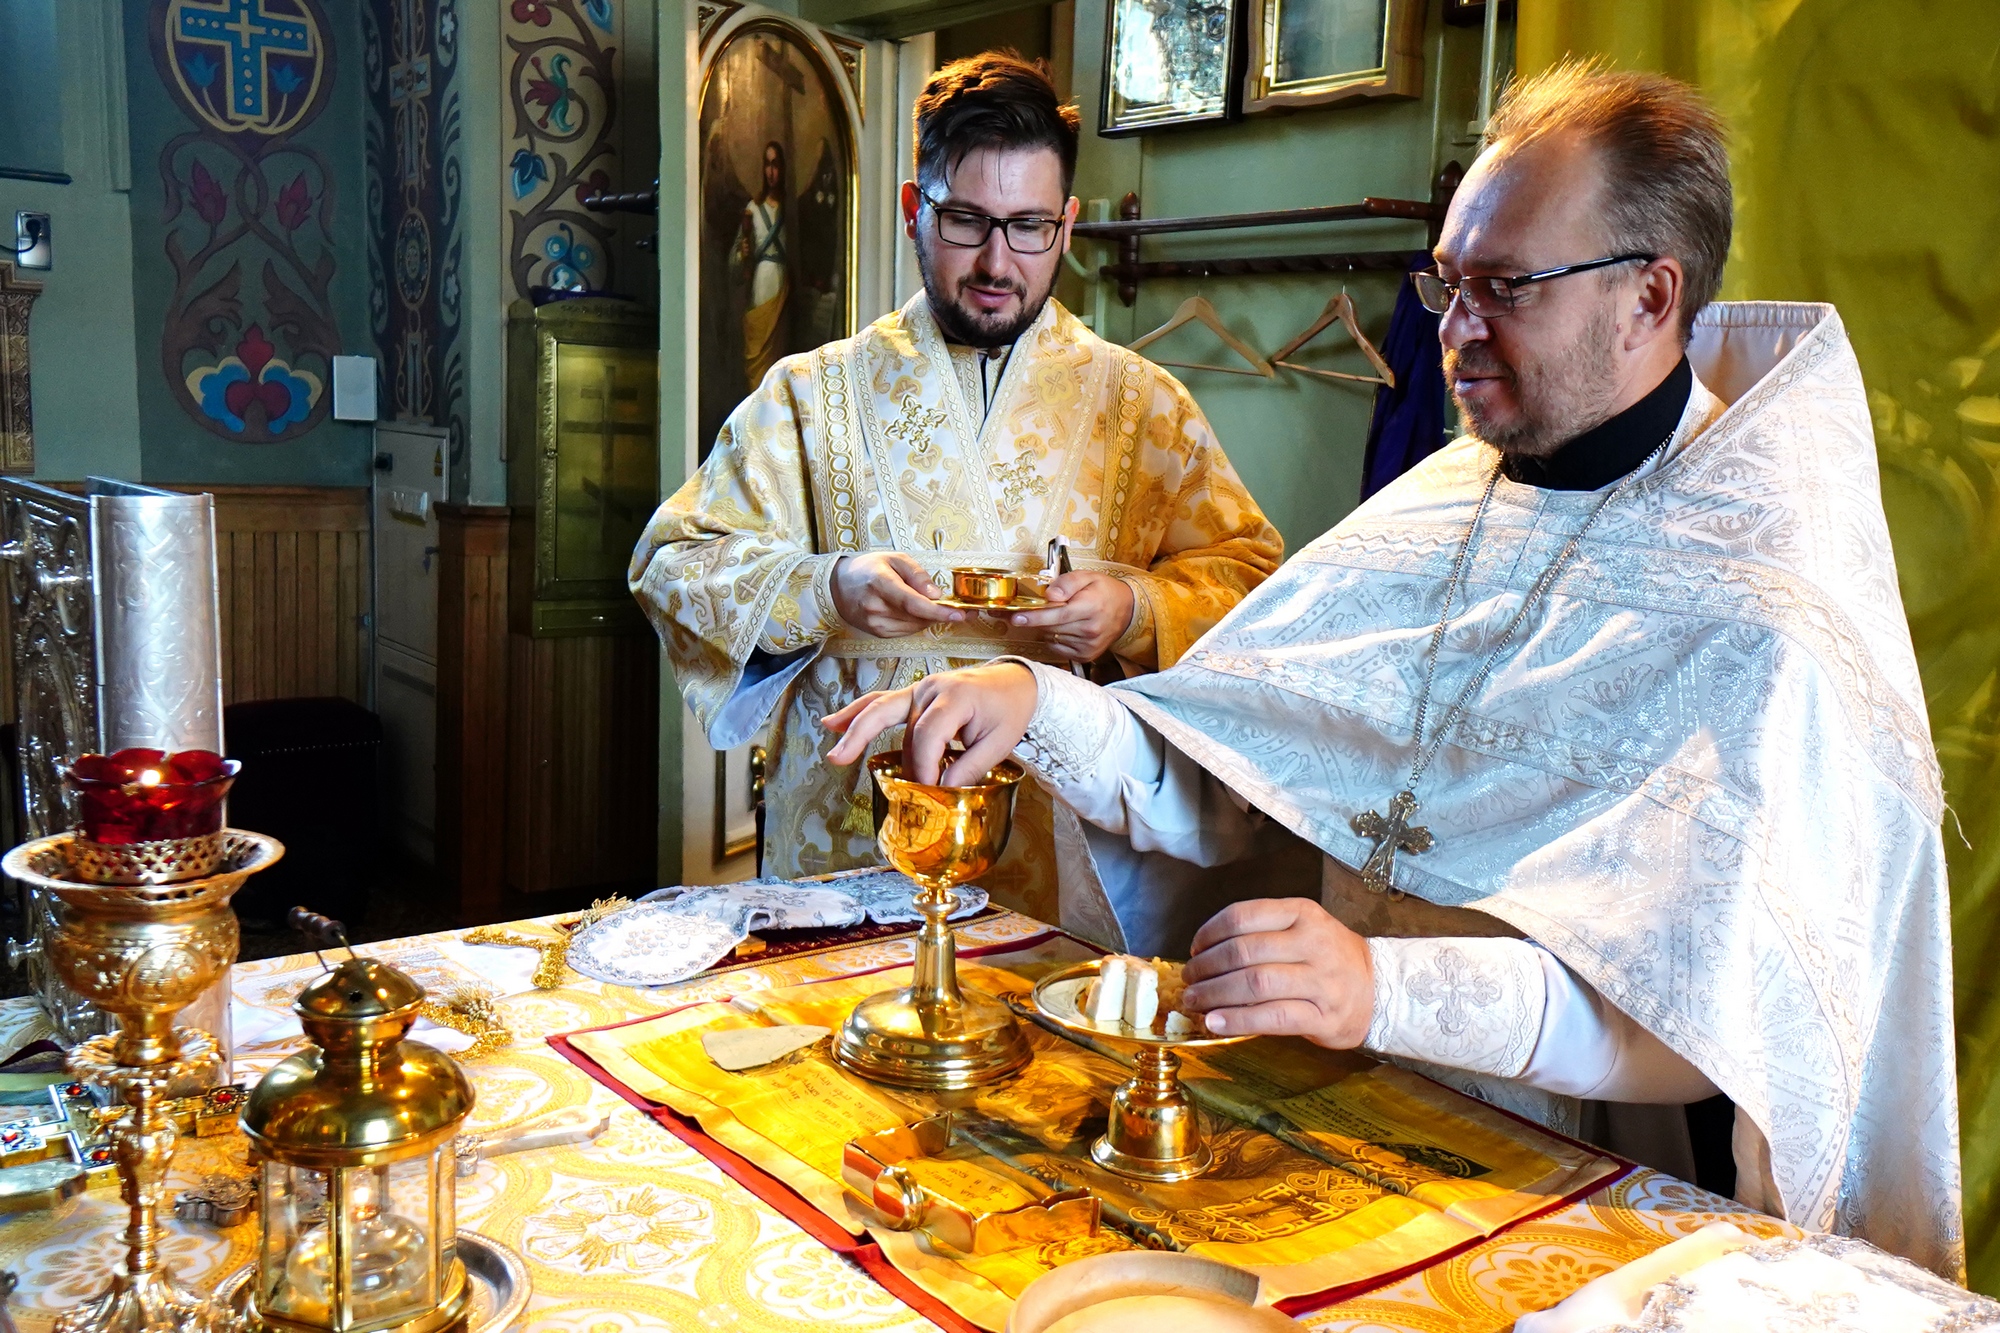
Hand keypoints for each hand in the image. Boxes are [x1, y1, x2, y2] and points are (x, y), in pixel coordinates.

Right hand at [823, 662, 1037, 784]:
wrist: (1014, 682)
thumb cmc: (1008, 710)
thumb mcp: (1000, 742)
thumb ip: (971, 767)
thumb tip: (943, 791)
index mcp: (957, 697)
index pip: (929, 735)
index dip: (925, 766)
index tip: (930, 790)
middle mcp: (932, 689)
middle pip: (905, 727)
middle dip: (899, 761)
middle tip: (880, 784)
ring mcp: (919, 688)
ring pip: (883, 710)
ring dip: (858, 732)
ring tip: (837, 755)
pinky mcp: (913, 693)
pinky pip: (880, 701)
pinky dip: (856, 712)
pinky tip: (833, 723)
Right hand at [831, 552, 963, 637]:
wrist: (838, 586)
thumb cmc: (868, 568)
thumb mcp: (895, 559)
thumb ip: (917, 575)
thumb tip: (936, 595)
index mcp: (880, 582)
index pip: (913, 603)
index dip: (938, 612)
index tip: (959, 614)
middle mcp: (875, 606)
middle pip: (918, 617)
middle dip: (940, 613)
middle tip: (956, 607)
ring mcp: (875, 623)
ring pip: (915, 626)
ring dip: (928, 618)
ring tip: (930, 604)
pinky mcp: (877, 633)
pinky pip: (906, 631)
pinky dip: (916, 622)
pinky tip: (913, 611)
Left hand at [1006, 571, 1134, 661]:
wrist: (1126, 611)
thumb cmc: (1104, 592)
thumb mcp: (1087, 577)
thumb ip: (1067, 582)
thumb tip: (1050, 594)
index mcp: (1091, 607)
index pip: (1057, 615)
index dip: (1035, 617)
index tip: (1017, 617)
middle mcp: (1090, 630)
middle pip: (1051, 627)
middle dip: (1037, 619)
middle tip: (1027, 612)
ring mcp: (1088, 645)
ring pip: (1052, 638)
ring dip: (1048, 627)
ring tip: (1059, 616)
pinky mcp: (1085, 655)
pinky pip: (1057, 648)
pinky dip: (1054, 638)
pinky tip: (1064, 628)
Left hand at [1180, 899, 1373, 1047]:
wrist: (1379, 990)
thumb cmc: (1328, 959)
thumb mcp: (1303, 929)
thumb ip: (1262, 933)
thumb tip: (1204, 952)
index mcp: (1303, 914)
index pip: (1243, 916)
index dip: (1210, 933)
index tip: (1195, 948)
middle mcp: (1313, 943)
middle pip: (1244, 952)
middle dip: (1207, 968)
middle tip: (1189, 980)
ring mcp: (1321, 980)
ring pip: (1255, 984)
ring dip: (1215, 994)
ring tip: (1194, 1002)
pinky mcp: (1324, 1016)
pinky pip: (1272, 1017)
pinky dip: (1238, 1020)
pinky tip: (1216, 1022)